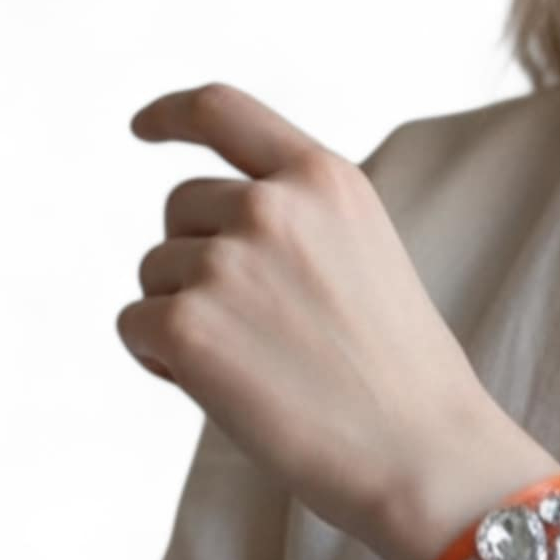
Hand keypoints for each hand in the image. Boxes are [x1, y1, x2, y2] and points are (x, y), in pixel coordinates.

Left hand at [116, 82, 516, 559]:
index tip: (144, 128)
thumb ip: (297, 218)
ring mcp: (226, 262)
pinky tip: (230, 389)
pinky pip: (135, 326)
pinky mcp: (187, 326)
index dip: (172, 114)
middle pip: (181, 206)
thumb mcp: (364, 251)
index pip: (223, 110)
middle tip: (258, 326)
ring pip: (155, 270)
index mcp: (326, 178)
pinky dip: (163, 361)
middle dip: (196, 256)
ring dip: (184, 312)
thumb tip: (205, 221)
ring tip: (260, 362)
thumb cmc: (400, 368)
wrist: (423, 449)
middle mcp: (272, 205)